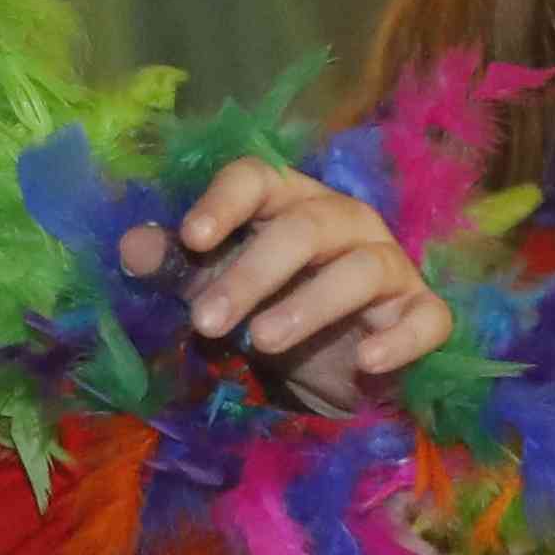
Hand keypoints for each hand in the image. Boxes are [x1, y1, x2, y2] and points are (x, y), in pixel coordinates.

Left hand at [119, 161, 450, 400]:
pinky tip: (366, 362)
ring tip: (261, 342)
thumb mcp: (216, 291)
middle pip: (305, 227)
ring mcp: (390, 267)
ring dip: (310, 304)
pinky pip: (424, 319)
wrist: (329, 377)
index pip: (260, 177)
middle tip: (204, 322)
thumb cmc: (269, 313)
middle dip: (251, 273)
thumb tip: (130, 246)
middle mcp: (345, 222)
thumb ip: (175, 269)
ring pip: (360, 269)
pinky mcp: (422, 314)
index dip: (225, 201)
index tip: (191, 239)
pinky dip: (400, 340)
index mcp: (289, 203)